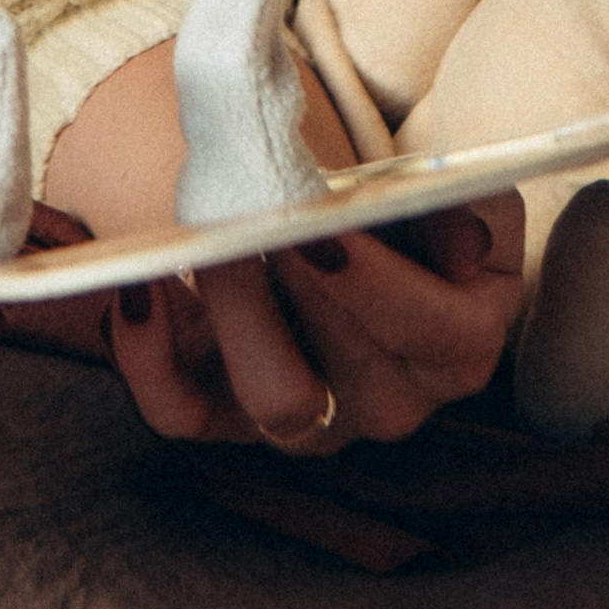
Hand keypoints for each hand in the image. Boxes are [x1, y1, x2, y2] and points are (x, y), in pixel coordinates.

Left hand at [91, 199, 525, 451]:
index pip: (434, 333)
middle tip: (257, 212)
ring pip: (275, 401)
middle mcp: (389, 400)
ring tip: (211, 241)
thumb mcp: (443, 189)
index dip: (379, 281)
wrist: (335, 225)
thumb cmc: (398, 208)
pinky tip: (141, 286)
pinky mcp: (224, 417)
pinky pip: (178, 412)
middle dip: (297, 282)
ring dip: (239, 315)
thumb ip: (459, 205)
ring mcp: (308, 419)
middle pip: (350, 369)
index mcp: (458, 345)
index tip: (328, 222)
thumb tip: (466, 245)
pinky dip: (148, 356)